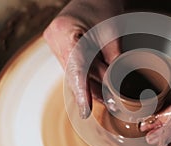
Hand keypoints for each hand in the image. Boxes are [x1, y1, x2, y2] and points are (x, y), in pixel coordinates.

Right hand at [43, 0, 122, 117]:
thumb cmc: (104, 7)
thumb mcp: (112, 35)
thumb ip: (113, 61)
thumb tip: (116, 86)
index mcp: (65, 32)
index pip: (74, 68)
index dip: (81, 91)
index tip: (85, 110)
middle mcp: (55, 39)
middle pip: (74, 73)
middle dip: (92, 91)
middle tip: (109, 104)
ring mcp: (55, 43)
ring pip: (74, 73)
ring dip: (90, 86)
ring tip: (107, 99)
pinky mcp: (61, 46)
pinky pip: (74, 67)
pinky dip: (87, 77)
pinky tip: (99, 87)